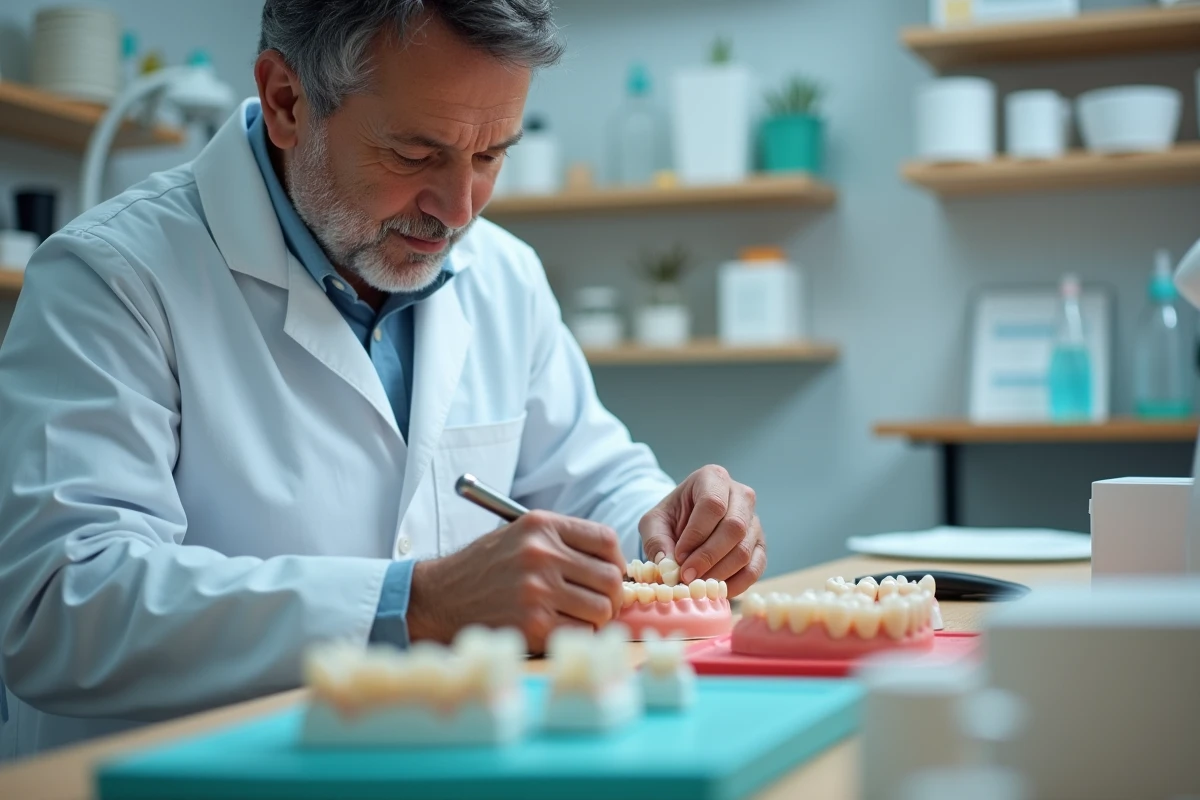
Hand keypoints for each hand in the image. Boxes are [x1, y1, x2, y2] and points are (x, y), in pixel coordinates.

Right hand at [406, 511, 624, 652]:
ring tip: (575, 618)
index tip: (609, 576)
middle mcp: (541, 553)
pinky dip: (576, 635)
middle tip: (598, 605)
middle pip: (610, 579)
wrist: (438, 597)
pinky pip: (580, 633)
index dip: (616, 563)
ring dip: (595, 619)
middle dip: (610, 597)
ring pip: (601, 610)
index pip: (606, 541)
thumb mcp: (519, 536)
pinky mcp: (532, 624)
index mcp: (541, 525)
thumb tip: (615, 568)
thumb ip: (563, 543)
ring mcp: (537, 589)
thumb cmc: (484, 569)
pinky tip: (558, 629)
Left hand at [639, 465, 765, 597]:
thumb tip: (669, 565)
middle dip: (708, 557)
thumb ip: (656, 541)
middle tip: (687, 576)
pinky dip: (736, 584)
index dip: (696, 534)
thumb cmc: (670, 519)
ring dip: (719, 573)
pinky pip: (755, 568)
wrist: (685, 524)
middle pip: (734, 527)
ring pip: (745, 549)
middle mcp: (740, 494)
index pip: (712, 504)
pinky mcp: (760, 545)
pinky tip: (715, 590)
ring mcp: (754, 520)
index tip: (678, 556)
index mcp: (713, 478)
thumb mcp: (653, 523)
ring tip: (697, 584)